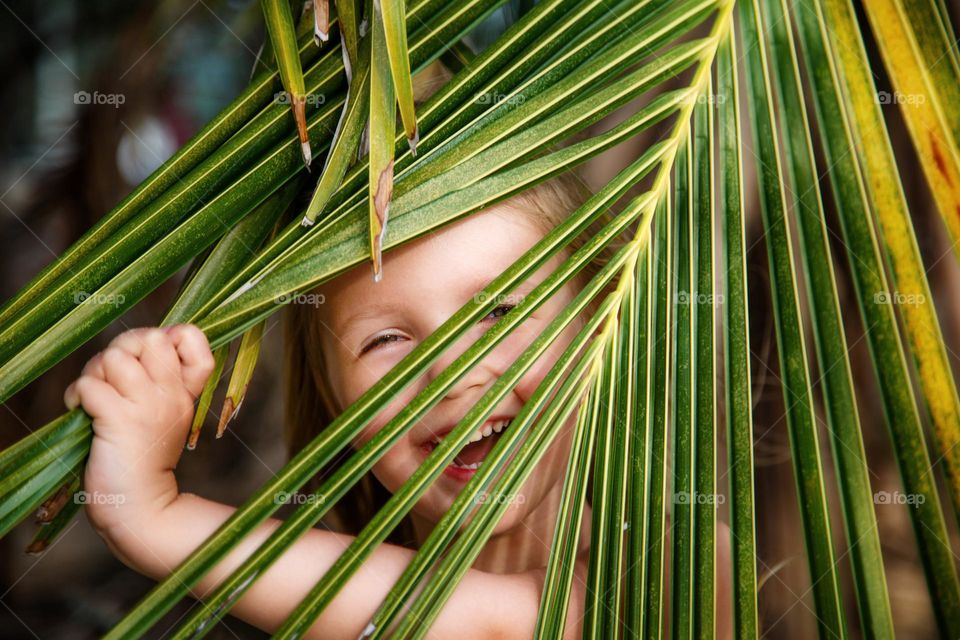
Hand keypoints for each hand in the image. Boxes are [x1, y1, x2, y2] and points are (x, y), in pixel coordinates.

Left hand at [64, 324, 214, 541]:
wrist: (141, 507)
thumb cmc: (143, 458)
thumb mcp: (165, 414)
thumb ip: (158, 380)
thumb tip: (136, 344)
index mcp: (186, 391)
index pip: (193, 337)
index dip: (170, 334)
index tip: (150, 360)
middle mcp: (172, 394)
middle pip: (148, 337)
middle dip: (120, 349)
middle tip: (112, 379)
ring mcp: (149, 407)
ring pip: (114, 356)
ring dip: (94, 373)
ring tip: (95, 398)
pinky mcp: (121, 421)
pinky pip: (91, 384)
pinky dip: (77, 394)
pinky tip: (81, 411)